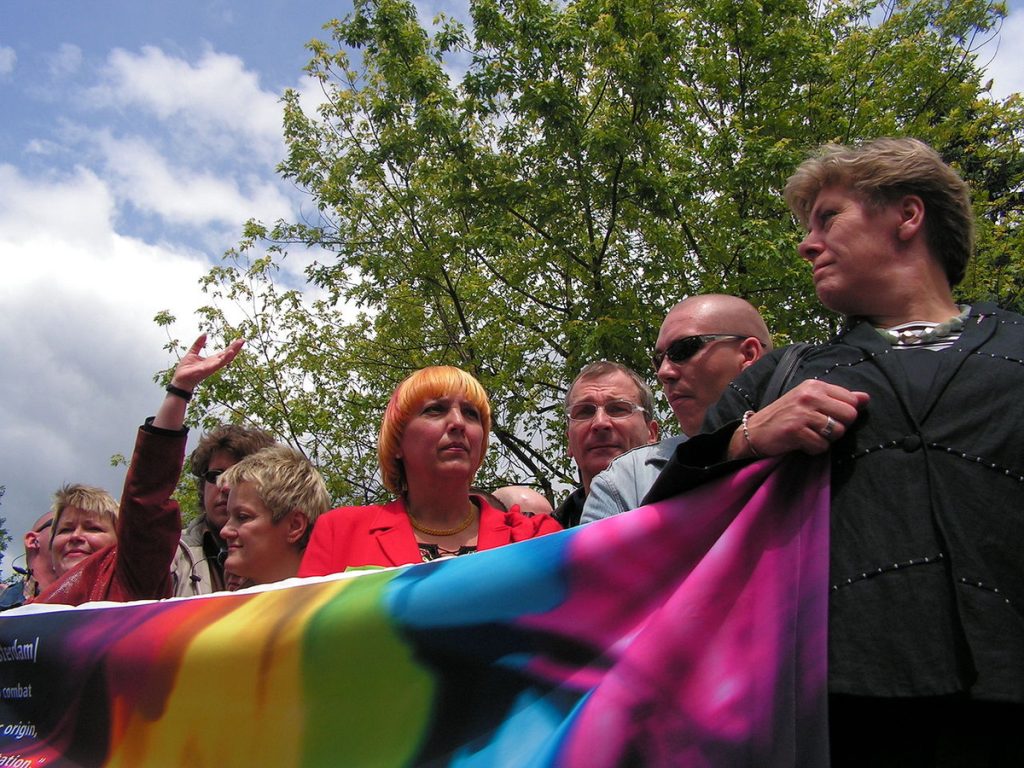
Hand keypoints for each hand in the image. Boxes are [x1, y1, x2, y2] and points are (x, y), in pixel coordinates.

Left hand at [169, 334, 244, 392]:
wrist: (179, 380)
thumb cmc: (185, 370)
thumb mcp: (192, 353)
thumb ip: (198, 344)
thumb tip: (205, 334)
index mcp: (211, 360)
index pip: (224, 352)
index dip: (232, 346)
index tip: (239, 340)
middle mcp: (214, 364)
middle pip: (227, 355)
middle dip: (235, 348)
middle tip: (243, 340)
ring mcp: (212, 367)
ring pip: (226, 359)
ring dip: (233, 351)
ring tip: (239, 344)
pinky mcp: (208, 369)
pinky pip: (219, 363)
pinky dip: (226, 358)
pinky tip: (231, 352)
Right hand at [730, 380, 869, 458]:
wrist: (755, 431)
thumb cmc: (786, 416)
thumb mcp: (811, 401)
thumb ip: (839, 399)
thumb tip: (866, 398)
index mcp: (815, 385)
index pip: (852, 401)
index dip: (844, 414)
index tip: (827, 417)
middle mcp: (809, 395)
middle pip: (849, 415)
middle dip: (839, 427)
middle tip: (820, 429)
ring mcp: (802, 413)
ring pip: (838, 432)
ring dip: (826, 439)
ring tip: (810, 435)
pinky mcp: (795, 430)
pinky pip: (822, 446)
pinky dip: (814, 449)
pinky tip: (802, 443)